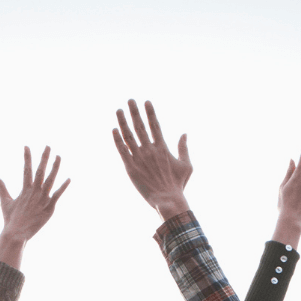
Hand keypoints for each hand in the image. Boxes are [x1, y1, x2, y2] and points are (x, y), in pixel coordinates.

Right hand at [0, 146, 68, 268]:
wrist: (16, 234)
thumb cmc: (10, 218)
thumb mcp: (5, 201)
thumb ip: (1, 187)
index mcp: (25, 189)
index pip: (26, 169)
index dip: (27, 157)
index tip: (26, 146)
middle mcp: (34, 192)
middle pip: (40, 171)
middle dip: (44, 158)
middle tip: (48, 146)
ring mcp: (43, 199)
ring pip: (51, 180)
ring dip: (55, 167)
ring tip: (58, 156)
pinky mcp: (50, 208)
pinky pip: (58, 195)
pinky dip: (63, 187)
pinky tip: (69, 179)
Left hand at [112, 99, 191, 218]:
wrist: (167, 200)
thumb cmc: (178, 184)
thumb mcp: (186, 165)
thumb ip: (184, 148)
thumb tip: (184, 133)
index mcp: (162, 148)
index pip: (155, 125)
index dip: (150, 112)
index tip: (146, 101)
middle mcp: (149, 150)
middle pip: (140, 126)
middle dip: (134, 112)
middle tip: (130, 100)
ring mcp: (139, 158)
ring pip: (128, 136)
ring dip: (123, 122)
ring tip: (119, 110)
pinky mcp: (130, 167)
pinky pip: (122, 150)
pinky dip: (117, 139)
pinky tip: (113, 129)